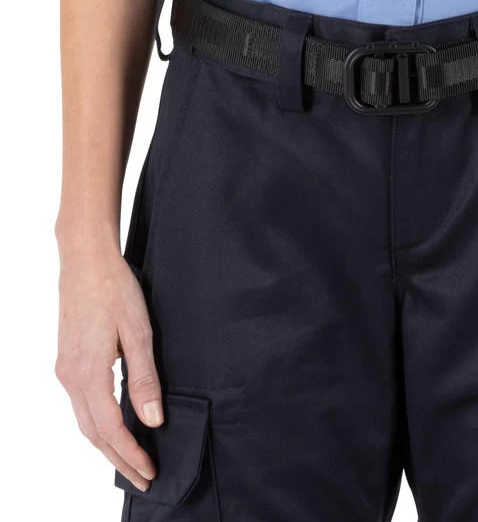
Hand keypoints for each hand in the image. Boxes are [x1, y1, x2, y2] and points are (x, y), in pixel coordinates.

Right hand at [55, 244, 162, 490]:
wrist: (85, 259)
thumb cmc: (114, 288)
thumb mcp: (138, 330)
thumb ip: (144, 377)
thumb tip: (152, 419)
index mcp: (89, 371)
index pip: (109, 429)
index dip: (129, 454)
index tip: (148, 471)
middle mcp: (71, 376)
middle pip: (93, 433)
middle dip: (118, 459)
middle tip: (143, 477)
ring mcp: (65, 369)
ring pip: (84, 420)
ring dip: (106, 444)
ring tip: (131, 458)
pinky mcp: (67, 360)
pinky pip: (81, 403)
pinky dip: (97, 423)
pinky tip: (113, 425)